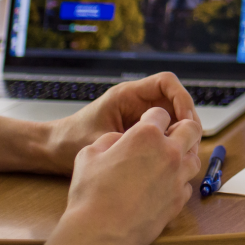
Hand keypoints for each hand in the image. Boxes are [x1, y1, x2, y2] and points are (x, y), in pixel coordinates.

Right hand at [45, 107, 200, 244]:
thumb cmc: (91, 192)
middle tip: (165, 136)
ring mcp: (177, 178)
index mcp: (146, 135)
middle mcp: (168, 153)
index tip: (146, 123)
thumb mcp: (89, 153)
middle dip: (180, 128)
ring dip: (183, 154)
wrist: (100, 232)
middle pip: (191, 129)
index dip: (152, 116)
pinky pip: (186, 183)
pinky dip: (178, 180)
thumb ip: (109, 140)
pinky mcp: (179, 201)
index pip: (161, 113)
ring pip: (194, 157)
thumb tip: (119, 140)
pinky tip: (162, 185)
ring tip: (165, 160)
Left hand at [46, 72, 200, 174]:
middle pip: (175, 102)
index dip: (183, 99)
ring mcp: (137, 117)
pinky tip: (168, 161)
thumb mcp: (101, 139)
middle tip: (190, 145)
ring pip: (172, 119)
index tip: (186, 122)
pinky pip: (161, 133)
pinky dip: (169, 144)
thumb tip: (162, 144)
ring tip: (182, 156)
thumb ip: (130, 140)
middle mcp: (135, 102)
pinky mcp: (136, 132)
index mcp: (126, 95)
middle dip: (187, 120)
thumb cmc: (71, 140)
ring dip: (180, 134)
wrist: (54, 149)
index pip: (166, 83)